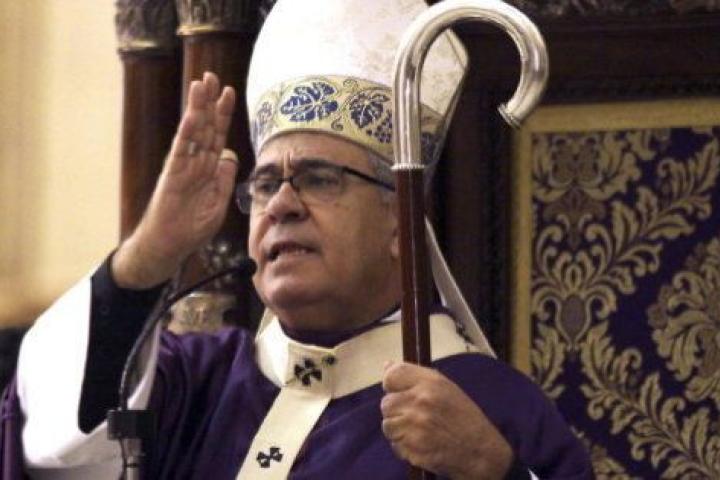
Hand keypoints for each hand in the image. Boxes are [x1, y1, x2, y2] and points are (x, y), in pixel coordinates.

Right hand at [113, 72, 237, 288]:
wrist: (170, 246)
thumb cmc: (192, 228)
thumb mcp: (218, 203)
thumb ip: (225, 180)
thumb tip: (231, 155)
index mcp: (208, 169)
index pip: (218, 136)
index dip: (223, 115)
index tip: (229, 92)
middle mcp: (195, 163)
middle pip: (205, 127)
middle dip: (210, 102)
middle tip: (212, 76)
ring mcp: (183, 168)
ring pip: (192, 133)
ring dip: (197, 108)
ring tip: (200, 84)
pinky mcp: (172, 176)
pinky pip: (180, 151)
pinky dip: (186, 133)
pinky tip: (192, 115)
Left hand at [381, 362, 513, 479]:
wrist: (481, 452)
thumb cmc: (464, 418)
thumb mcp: (446, 388)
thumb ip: (415, 376)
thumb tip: (386, 365)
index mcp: (431, 384)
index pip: (392, 375)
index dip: (391, 384)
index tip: (398, 391)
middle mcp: (421, 402)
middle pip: (386, 403)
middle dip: (396, 411)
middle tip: (414, 417)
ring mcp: (415, 427)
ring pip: (387, 425)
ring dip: (398, 430)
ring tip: (418, 431)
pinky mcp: (413, 449)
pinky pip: (395, 445)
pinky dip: (404, 446)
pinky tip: (421, 444)